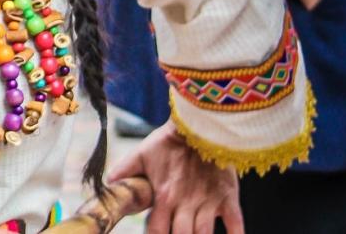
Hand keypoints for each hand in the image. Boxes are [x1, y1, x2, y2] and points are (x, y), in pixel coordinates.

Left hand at [108, 120, 243, 233]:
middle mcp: (185, 204)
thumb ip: (126, 169)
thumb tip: (109, 182)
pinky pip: (236, 224)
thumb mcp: (143, 152)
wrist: (198, 123)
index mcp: (164, 196)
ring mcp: (208, 202)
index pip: (156, 231)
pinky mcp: (228, 198)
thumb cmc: (169, 140)